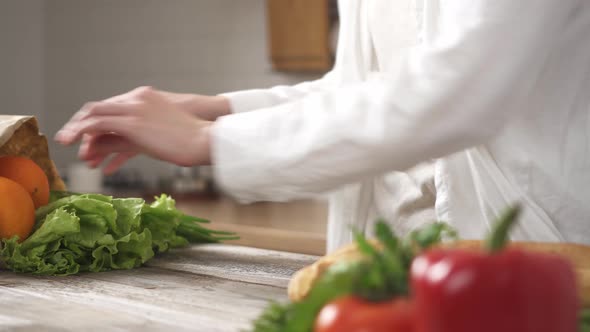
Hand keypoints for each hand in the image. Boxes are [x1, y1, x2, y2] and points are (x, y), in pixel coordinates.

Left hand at [55, 86, 212, 173]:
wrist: (205, 139)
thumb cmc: (190, 140)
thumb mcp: (161, 133)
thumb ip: (140, 135)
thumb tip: (120, 150)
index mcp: (146, 97)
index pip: (111, 105)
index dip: (95, 119)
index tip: (85, 134)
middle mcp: (137, 99)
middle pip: (99, 107)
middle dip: (80, 122)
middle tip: (69, 137)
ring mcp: (135, 109)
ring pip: (95, 114)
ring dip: (77, 128)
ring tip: (66, 142)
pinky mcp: (133, 123)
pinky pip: (99, 124)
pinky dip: (83, 133)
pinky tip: (78, 146)